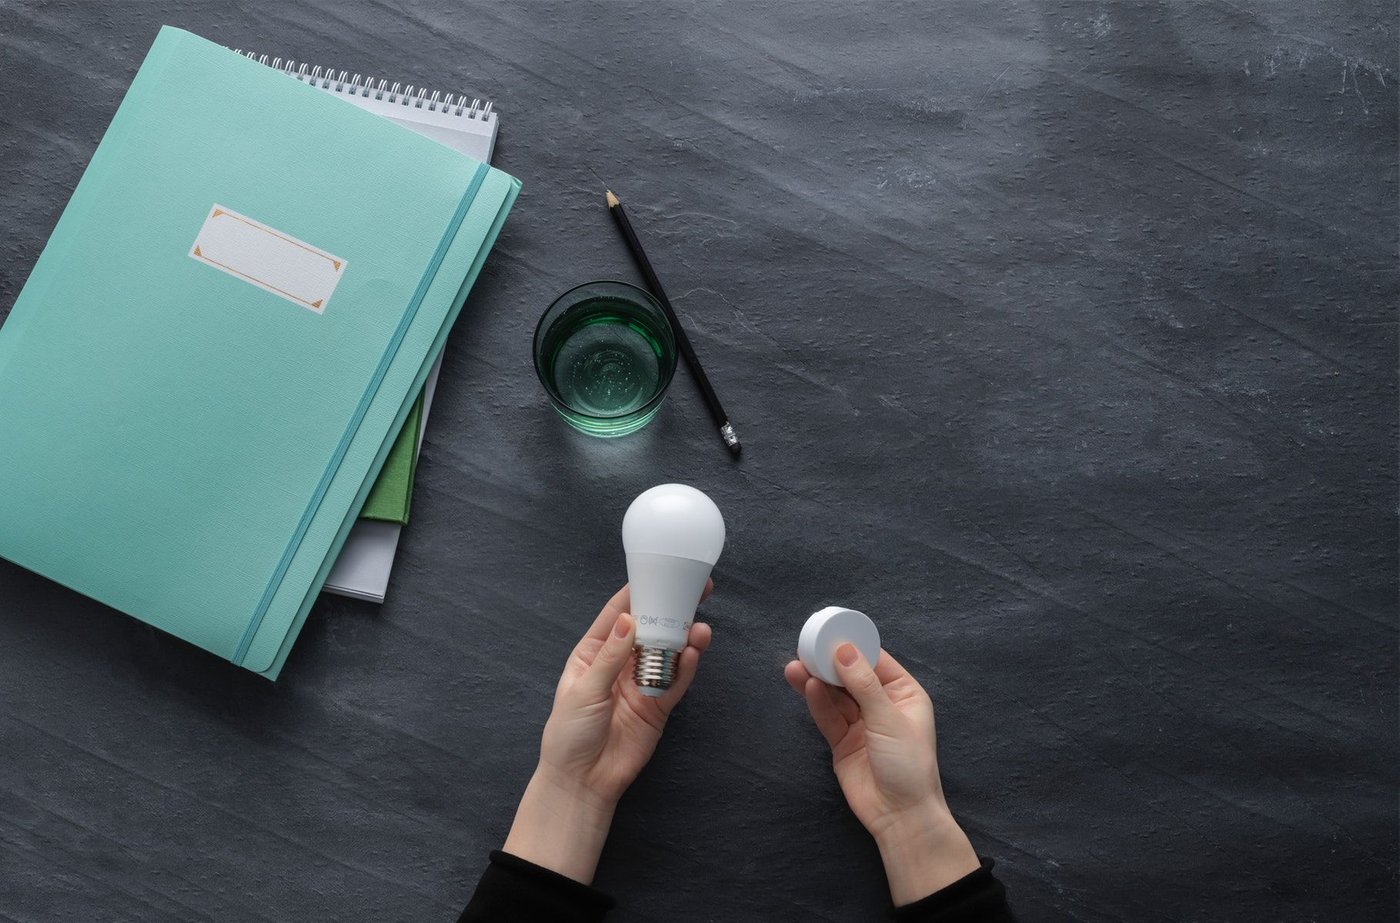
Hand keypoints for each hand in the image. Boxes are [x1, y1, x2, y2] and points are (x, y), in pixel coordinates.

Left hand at [504, 583, 712, 882]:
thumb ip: (610, 657)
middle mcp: (619, 664)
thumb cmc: (569, 734)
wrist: (583, 782)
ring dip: (684, 639)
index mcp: (593, 653)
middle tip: (697, 591)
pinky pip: (675, 681)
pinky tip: (694, 653)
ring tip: (699, 629)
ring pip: (667, 654)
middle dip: (671, 611)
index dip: (637, 595)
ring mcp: (640, 684)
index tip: (658, 573)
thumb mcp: (584, 690)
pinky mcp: (657, 706)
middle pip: (649, 630)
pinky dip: (686, 667)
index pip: (617, 615)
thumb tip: (628, 619)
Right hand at [784, 644, 978, 904]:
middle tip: (807, 646)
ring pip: (835, 695)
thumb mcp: (888, 719)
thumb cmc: (908, 765)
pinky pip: (827, 716)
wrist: (899, 816)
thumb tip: (844, 650)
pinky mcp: (842, 741)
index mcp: (904, 694)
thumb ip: (864, 685)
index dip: (854, 646)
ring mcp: (861, 724)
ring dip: (817, 680)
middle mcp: (882, 705)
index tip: (831, 632)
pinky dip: (816, 702)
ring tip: (796, 664)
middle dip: (830, 662)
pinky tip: (805, 686)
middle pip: (851, 676)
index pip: (876, 661)